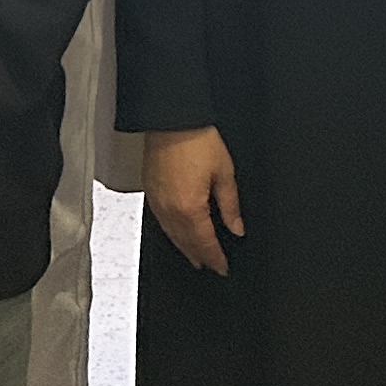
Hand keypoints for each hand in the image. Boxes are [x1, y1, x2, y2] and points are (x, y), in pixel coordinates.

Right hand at [144, 126, 244, 274]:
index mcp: (190, 208)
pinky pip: (160, 221)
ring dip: (184, 247)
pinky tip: (176, 232)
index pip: (205, 243)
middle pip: (186, 243)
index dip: (216, 258)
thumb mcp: (224, 172)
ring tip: (194, 256)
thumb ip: (230, 205)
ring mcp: (156, 201)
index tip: (223, 268)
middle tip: (210, 266)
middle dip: (200, 256)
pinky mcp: (149, 190)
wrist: (171, 117)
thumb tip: (236, 227)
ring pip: (171, 235)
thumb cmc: (196, 139)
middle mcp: (170, 210)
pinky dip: (171, 231)